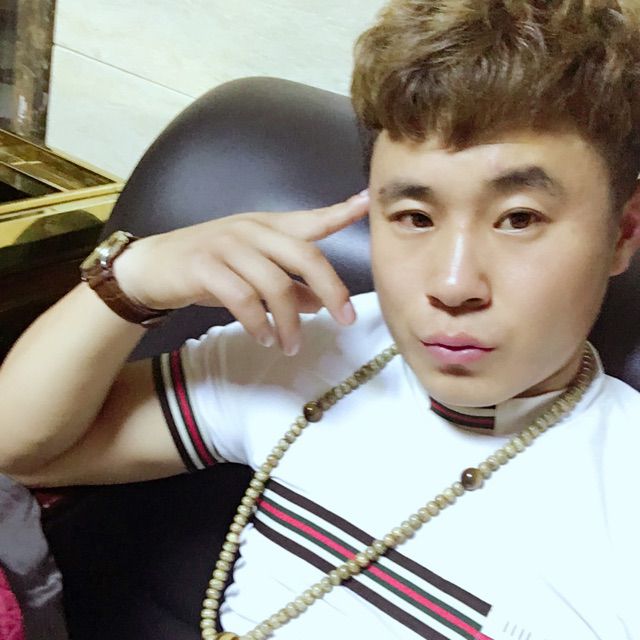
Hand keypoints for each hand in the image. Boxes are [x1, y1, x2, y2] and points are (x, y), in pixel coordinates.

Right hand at [113, 191, 369, 354]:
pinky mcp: (205, 267)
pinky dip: (259, 324)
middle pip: (305, 257)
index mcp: (266, 226)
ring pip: (276, 284)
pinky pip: (244, 299)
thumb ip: (288, 285)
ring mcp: (227, 246)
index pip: (310, 219)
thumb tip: (319, 304)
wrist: (150, 267)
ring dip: (290, 322)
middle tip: (345, 319)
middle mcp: (251, 230)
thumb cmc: (208, 268)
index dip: (340, 212)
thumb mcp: (251, 273)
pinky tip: (265, 338)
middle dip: (332, 290)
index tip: (367, 204)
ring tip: (292, 345)